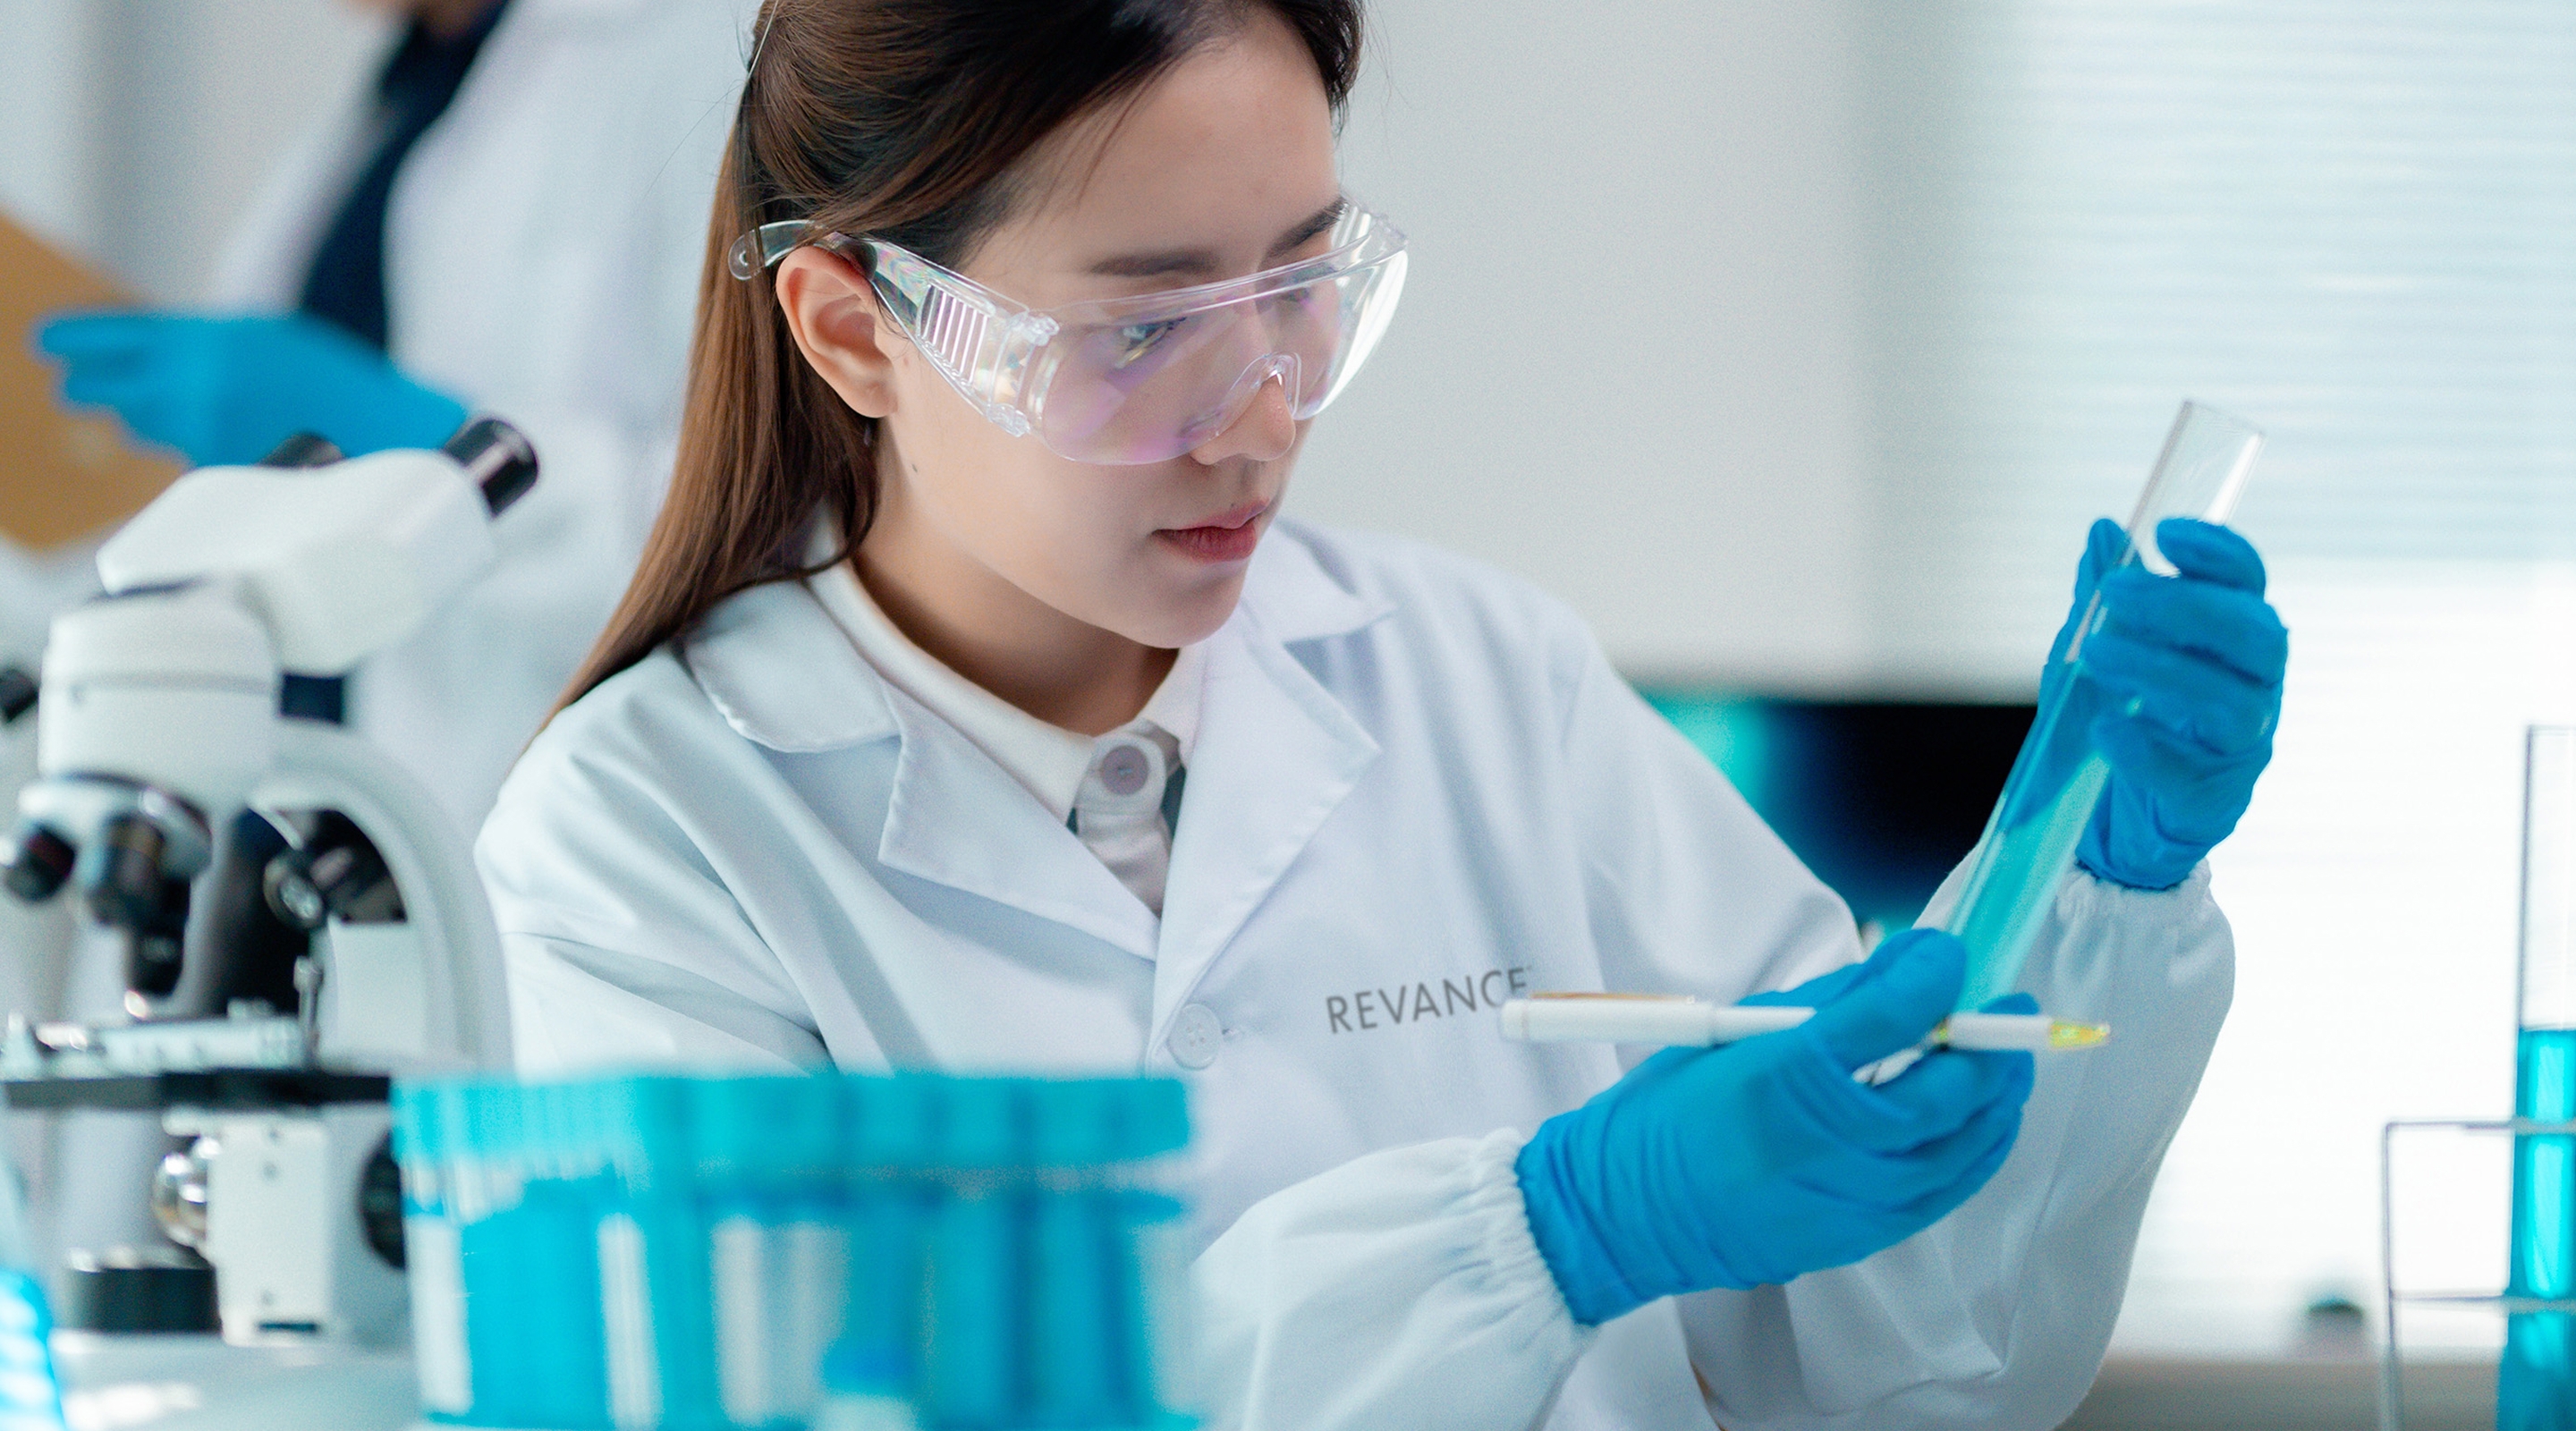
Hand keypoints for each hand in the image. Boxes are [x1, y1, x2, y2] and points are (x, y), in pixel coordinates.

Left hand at [36, 312, 467, 467]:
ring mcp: (203, 432)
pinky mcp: (216, 469)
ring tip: (148, 406)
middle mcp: (195, 386)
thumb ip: (204, 343)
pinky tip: (209, 433)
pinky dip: (183, 440)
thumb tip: (147, 356)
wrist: (387, 431)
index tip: (44, 341)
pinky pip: (178, 450)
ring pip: (139, 423)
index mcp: (205, 339)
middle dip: (88, 384)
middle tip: (70, 383)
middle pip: (107, 387)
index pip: (112, 337)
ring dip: (137, 413)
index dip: (72, 339)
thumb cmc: (334, 380)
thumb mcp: (266, 336)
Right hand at [1515, 929, 2034, 1324]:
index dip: (1933, 978)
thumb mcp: (1732, 1032)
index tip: (1950, 954)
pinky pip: (1939, 1194)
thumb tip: (1904, 968)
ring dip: (1995, 1102)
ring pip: (1957, 1151)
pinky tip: (1979, 1125)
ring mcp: (1842, 1201)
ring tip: (2006, 1064)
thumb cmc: (1664, 1119)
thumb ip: (1829, 1004)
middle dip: (1990, 1045)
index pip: (1887, 1017)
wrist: (1623, 1214)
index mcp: (1778, 1078)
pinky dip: (1972, 1154)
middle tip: (2007, 1010)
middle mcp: (1820, 1144)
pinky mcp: (1853, 1239)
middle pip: (1944, 1092)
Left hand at [2054, 517, 2287, 890]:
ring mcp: (2239, 749)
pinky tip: (2107, 729)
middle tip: (2116, 593)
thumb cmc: (2118, 720)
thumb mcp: (2097, 654)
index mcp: (2230, 643)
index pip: (2248, 586)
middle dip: (2187, 607)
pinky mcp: (2209, 802)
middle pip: (2254, 636)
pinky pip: (2190, 774)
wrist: (2110, 820)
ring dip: (2160, 670)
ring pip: (2231, 703)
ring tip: (2095, 655)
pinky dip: (2147, 749)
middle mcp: (2251, 690)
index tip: (2167, 532)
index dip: (2219, 554)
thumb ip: (2103, 600)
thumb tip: (2104, 532)